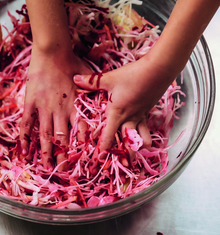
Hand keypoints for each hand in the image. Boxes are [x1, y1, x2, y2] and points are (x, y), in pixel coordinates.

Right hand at [20, 46, 90, 170]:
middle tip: (64, 170)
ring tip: (45, 166)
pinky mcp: (31, 102)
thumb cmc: (72, 61)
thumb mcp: (89, 75)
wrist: (53, 51)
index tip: (84, 158)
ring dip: (45, 151)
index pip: (80, 129)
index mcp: (75, 105)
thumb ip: (95, 88)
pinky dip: (24, 137)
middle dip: (63, 155)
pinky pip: (27, 122)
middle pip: (62, 137)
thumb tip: (106, 93)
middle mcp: (60, 110)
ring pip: (45, 133)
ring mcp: (44, 107)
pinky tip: (23, 149)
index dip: (82, 145)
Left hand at [74, 56, 173, 173]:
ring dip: (139, 147)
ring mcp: (141, 116)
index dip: (103, 149)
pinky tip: (140, 134)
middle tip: (121, 164)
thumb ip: (91, 81)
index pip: (108, 136)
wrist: (158, 70)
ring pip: (142, 139)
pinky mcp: (148, 111)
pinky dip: (144, 135)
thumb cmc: (132, 75)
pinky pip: (146, 128)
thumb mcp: (109, 78)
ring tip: (135, 153)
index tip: (99, 159)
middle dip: (125, 156)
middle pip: (128, 144)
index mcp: (117, 113)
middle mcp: (129, 118)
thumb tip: (74, 79)